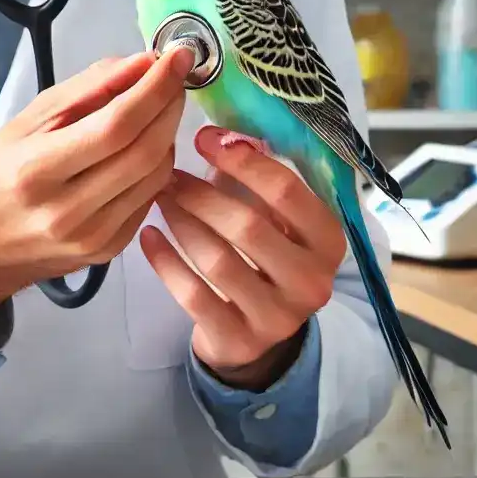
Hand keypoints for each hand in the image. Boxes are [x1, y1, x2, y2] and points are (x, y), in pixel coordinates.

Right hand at [0, 47, 194, 328]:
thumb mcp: (27, 120)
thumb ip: (88, 88)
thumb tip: (143, 63)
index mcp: (37, 170)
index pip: (116, 125)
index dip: (155, 88)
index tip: (177, 58)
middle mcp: (67, 211)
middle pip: (145, 151)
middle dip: (170, 106)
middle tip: (174, 78)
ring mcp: (91, 238)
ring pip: (156, 175)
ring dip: (167, 133)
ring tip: (156, 109)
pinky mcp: (108, 253)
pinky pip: (149, 199)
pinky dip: (155, 165)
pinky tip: (142, 146)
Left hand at [140, 126, 346, 391]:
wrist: (262, 333)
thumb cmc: (268, 254)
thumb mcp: (278, 217)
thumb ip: (257, 179)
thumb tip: (218, 136)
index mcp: (328, 240)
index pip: (287, 191)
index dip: (241, 160)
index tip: (203, 137)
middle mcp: (312, 281)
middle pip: (247, 227)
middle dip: (201, 194)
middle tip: (169, 173)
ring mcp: (277, 318)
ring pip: (217, 261)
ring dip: (181, 222)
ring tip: (159, 197)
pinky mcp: (239, 341)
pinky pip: (193, 296)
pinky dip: (165, 262)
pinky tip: (148, 235)